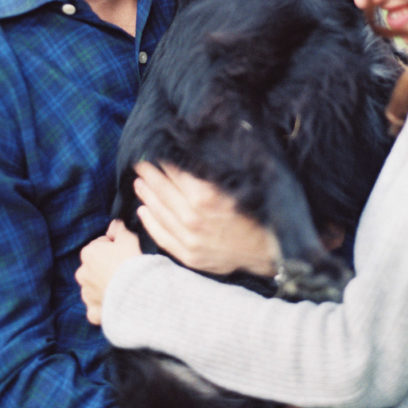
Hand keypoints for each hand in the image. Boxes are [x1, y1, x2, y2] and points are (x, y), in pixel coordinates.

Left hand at [76, 219, 141, 324]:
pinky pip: (96, 308)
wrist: (135, 292)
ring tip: (122, 287)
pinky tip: (116, 303)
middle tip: (124, 269)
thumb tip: (115, 223)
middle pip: (94, 267)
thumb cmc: (131, 262)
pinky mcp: (93, 311)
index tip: (123, 251)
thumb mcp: (128, 238)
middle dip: (105, 267)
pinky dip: (104, 306)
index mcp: (88, 253)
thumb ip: (119, 229)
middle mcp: (82, 273)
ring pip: (94, 288)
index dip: (112, 247)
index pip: (99, 246)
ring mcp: (86, 294)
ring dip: (104, 287)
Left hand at [133, 161, 279, 276]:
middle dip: (150, 175)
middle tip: (139, 164)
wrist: (268, 250)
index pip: (175, 173)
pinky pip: (162, 236)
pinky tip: (143, 210)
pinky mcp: (189, 255)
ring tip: (138, 183)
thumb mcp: (236, 185)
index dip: (162, 162)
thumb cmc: (256, 212)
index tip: (154, 152)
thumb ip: (210, 174)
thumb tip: (189, 155)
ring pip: (159, 212)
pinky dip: (150, 222)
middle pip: (163, 191)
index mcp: (205, 196)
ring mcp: (189, 238)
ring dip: (147, 195)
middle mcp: (193, 217)